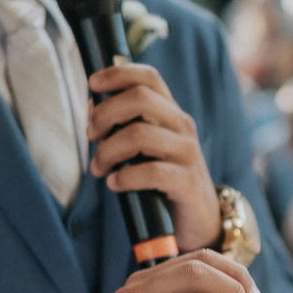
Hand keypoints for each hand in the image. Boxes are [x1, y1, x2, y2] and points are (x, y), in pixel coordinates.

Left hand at [87, 64, 220, 251]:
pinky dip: (125, 177)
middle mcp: (182, 127)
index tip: (93, 84)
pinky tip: (114, 184)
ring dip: (108, 150)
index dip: (118, 74)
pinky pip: (151, 171)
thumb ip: (123, 126)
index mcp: (171, 114)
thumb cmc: (165, 181)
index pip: (149, 77)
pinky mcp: (188, 181)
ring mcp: (188, 153)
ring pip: (139, 133)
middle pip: (140, 98)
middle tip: (91, 135)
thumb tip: (93, 107)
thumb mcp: (145, 148)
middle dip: (106, 113)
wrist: (200, 219)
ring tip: (99, 168)